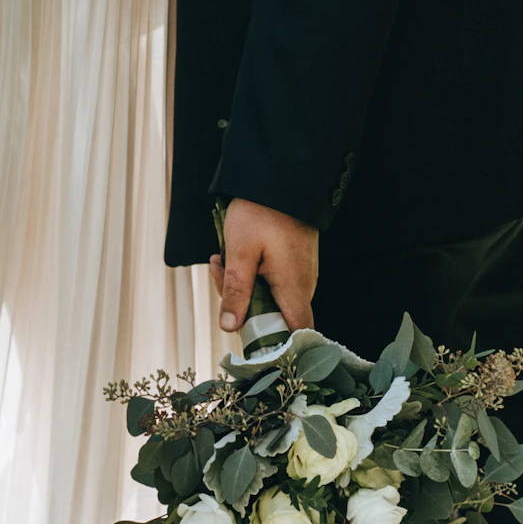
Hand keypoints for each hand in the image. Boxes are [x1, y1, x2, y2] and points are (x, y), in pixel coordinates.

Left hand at [213, 199, 318, 333]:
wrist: (282, 178)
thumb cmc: (262, 212)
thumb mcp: (240, 253)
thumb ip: (236, 292)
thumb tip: (230, 327)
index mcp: (294, 288)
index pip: (295, 334)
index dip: (276, 345)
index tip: (249, 340)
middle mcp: (303, 285)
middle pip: (274, 316)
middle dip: (241, 305)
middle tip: (219, 276)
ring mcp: (300, 274)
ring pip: (269, 297)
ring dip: (242, 286)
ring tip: (220, 260)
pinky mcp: (294, 263)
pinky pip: (272, 281)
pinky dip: (251, 274)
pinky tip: (232, 256)